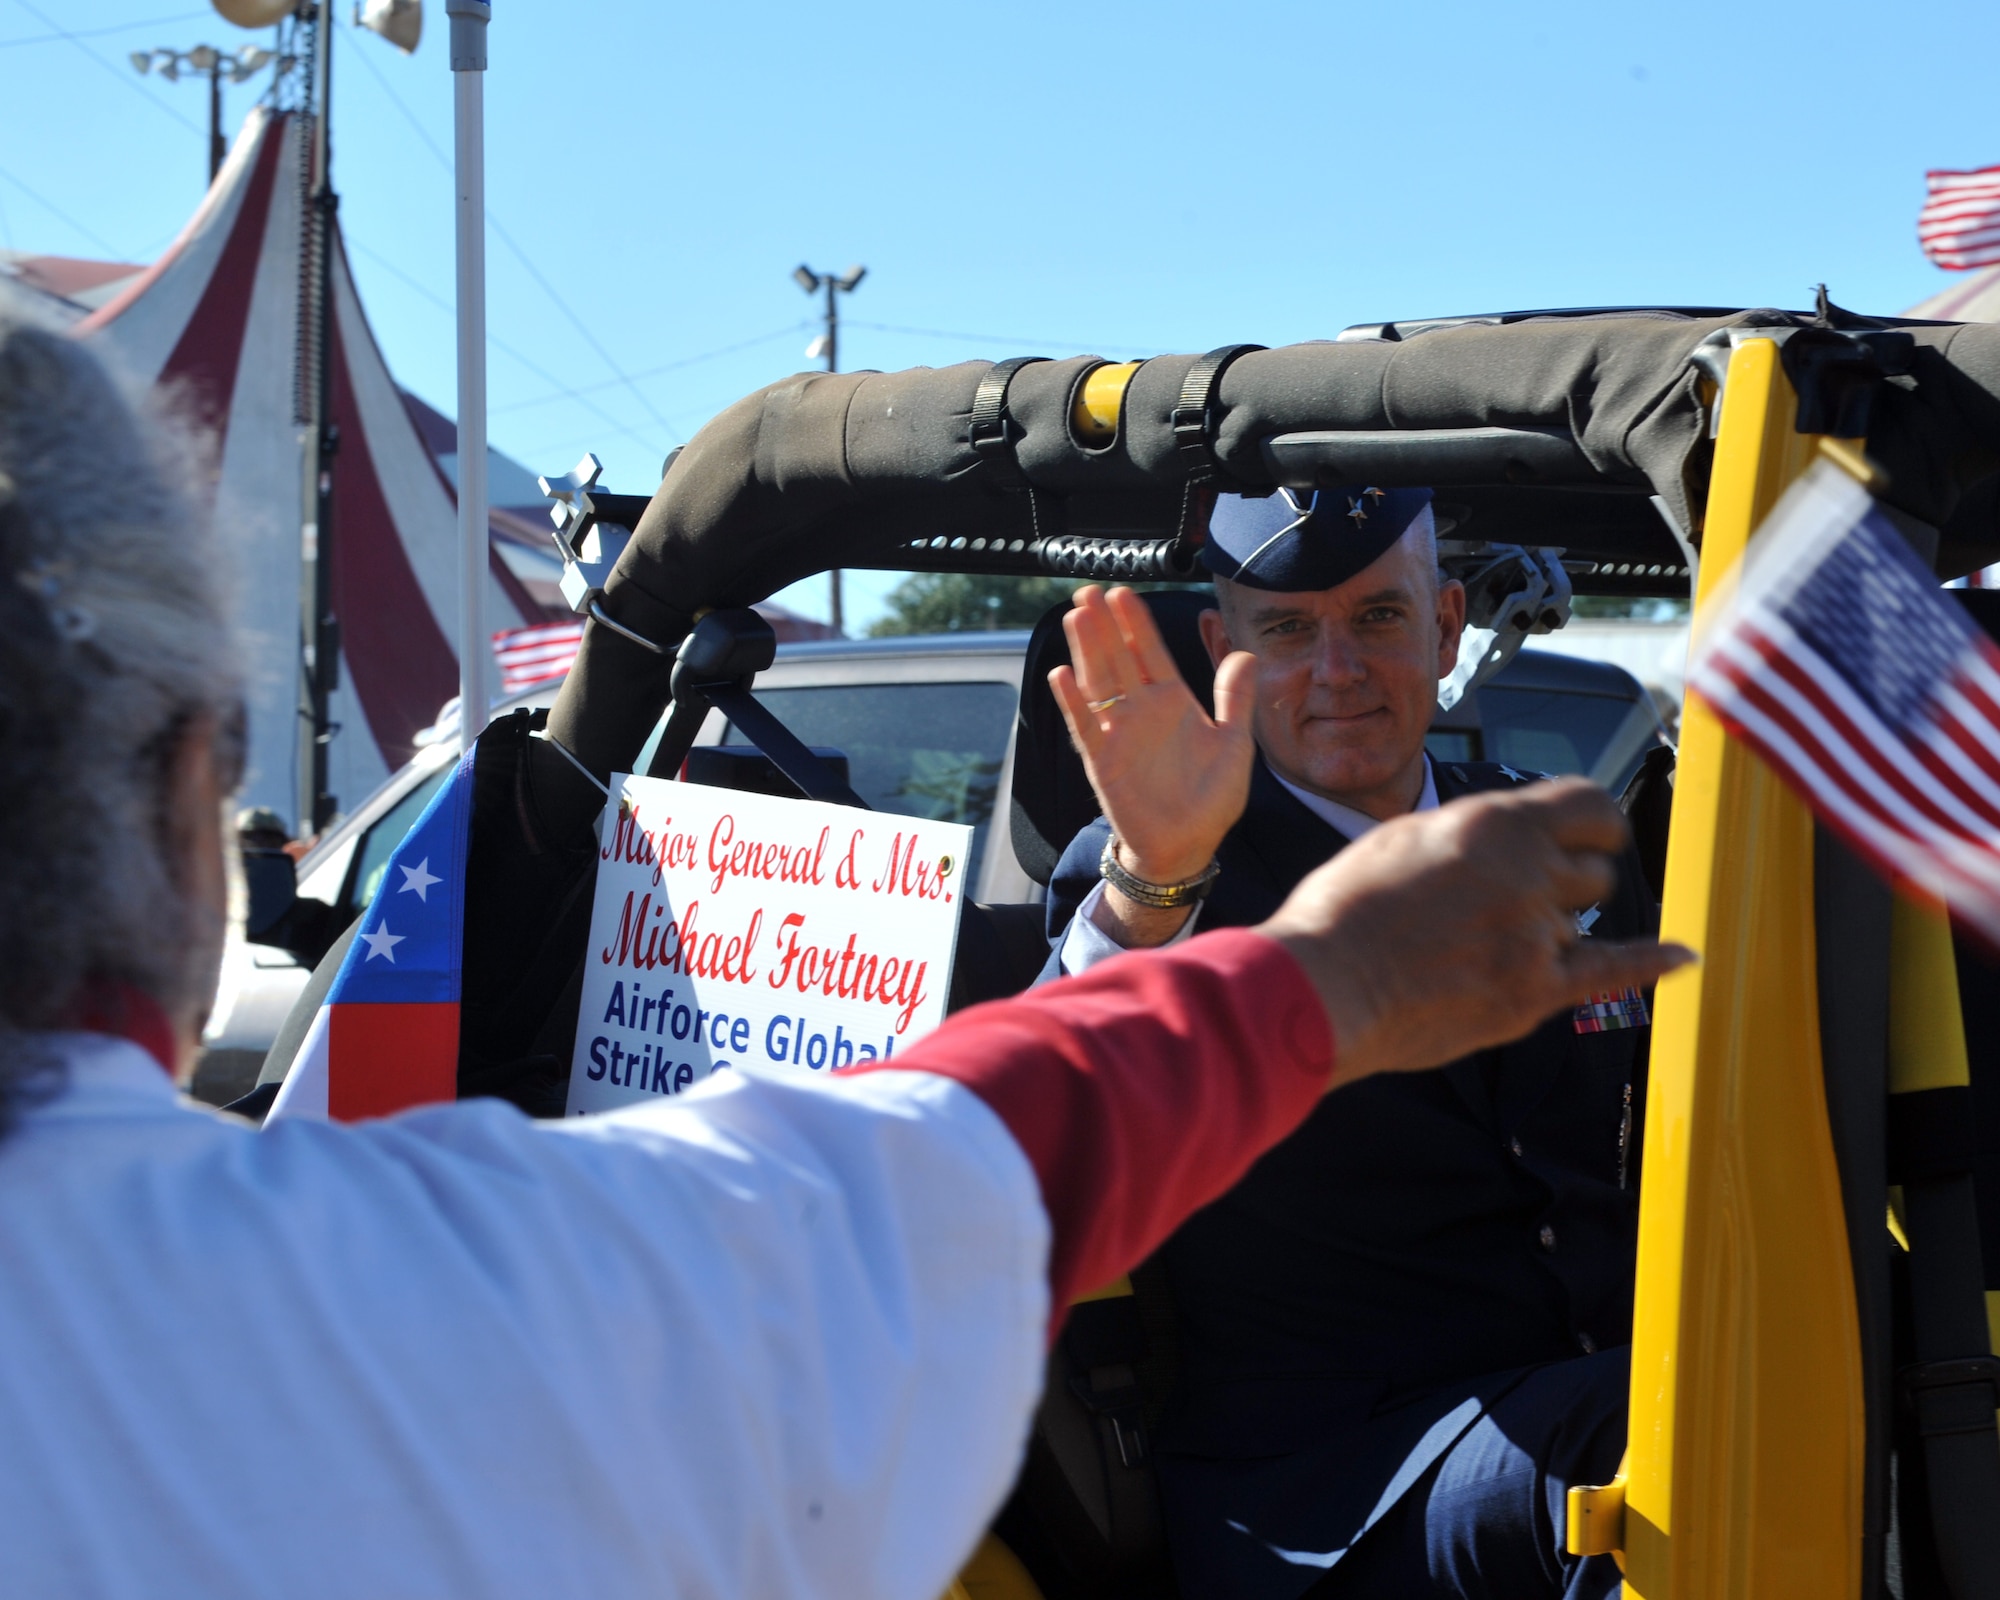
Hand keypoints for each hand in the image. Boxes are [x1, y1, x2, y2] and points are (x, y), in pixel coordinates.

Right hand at [1048, 586, 1256, 886]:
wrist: (1188, 845)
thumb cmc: (1211, 798)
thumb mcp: (1234, 743)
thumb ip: (1234, 699)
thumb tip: (1247, 654)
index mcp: (1171, 702)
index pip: (1150, 652)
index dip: (1136, 624)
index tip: (1123, 594)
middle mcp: (1141, 711)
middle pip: (1118, 658)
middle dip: (1104, 625)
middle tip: (1089, 591)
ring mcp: (1119, 733)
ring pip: (1098, 683)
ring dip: (1086, 650)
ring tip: (1077, 616)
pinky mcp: (1103, 760)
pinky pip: (1085, 726)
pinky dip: (1072, 703)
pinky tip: (1061, 675)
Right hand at [1259, 778, 1694, 1085]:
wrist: (1327, 984)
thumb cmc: (1346, 911)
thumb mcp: (1403, 838)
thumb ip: (1467, 833)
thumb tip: (1498, 838)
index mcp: (1494, 824)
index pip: (1587, 804)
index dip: (1593, 819)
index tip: (1591, 831)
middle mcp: (1527, 872)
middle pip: (1592, 867)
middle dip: (1565, 876)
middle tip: (1519, 894)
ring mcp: (1537, 934)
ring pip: (1584, 915)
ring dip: (1559, 919)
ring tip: (1505, 934)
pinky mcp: (1534, 992)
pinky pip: (1612, 970)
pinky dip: (1651, 961)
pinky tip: (1680, 956)